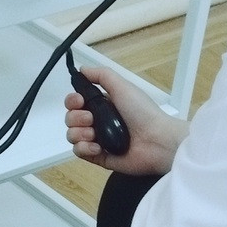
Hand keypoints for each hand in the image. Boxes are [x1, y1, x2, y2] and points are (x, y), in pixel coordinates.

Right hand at [64, 66, 186, 176]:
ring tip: (94, 135)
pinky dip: (84, 149)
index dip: (72, 101)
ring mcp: (97, 140)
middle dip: (76, 118)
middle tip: (91, 119)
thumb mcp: (122, 86)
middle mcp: (98, 122)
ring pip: (72, 135)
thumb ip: (101, 75)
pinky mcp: (98, 157)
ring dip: (79, 133)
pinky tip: (97, 147)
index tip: (79, 101)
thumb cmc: (141, 111)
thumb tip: (81, 69)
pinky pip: (79, 152)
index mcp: (102, 105)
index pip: (75, 102)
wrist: (156, 140)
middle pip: (70, 119)